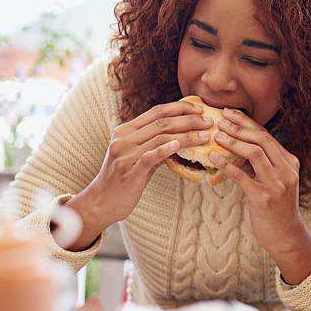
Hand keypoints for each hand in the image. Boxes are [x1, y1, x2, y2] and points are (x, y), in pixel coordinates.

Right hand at [66, 100, 211, 248]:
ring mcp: (125, 155)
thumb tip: (180, 136)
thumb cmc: (124, 178)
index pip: (156, 111)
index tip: (199, 109)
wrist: (101, 203)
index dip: (179, 108)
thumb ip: (154, 144)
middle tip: (208, 122)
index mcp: (125, 130)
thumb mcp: (136, 155)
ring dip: (187, 135)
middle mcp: (123, 139)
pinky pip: (149, 157)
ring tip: (205, 135)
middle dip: (189, 120)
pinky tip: (179, 145)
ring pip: (160, 137)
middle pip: (162, 122)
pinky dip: (165, 149)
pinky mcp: (129, 171)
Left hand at [210, 108, 310, 266]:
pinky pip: (242, 177)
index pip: (267, 136)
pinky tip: (213, 157)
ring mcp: (277, 184)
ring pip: (255, 153)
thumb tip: (236, 146)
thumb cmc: (276, 207)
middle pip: (262, 140)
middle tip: (220, 120)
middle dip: (239, 127)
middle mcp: (286, 171)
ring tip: (216, 136)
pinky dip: (226, 164)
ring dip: (233, 142)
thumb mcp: (273, 181)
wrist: (286, 236)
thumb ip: (260, 164)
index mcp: (290, 163)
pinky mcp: (264, 198)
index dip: (246, 123)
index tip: (229, 113)